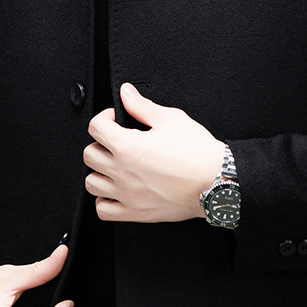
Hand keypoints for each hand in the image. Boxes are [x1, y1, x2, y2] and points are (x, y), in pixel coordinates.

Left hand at [83, 82, 224, 222]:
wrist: (217, 182)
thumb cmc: (198, 154)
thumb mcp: (172, 119)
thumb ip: (142, 106)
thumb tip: (127, 93)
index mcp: (127, 146)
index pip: (95, 127)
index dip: (104, 118)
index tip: (115, 119)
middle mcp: (122, 172)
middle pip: (89, 154)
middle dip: (100, 144)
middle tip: (116, 142)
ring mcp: (127, 194)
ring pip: (91, 183)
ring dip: (99, 172)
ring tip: (115, 166)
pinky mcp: (136, 212)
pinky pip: (103, 210)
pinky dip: (104, 200)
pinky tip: (116, 191)